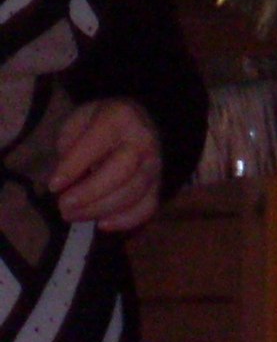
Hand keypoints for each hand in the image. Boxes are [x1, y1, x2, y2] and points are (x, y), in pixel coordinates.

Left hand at [50, 100, 163, 229]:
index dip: (73, 167)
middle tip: (64, 206)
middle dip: (89, 193)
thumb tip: (65, 181)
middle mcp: (143, 140)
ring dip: (100, 209)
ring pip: (133, 193)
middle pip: (121, 172)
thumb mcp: (78, 121)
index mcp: (120, 117)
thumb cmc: (100, 123)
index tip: (54, 186)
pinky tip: (102, 224)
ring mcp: (155, 164)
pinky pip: (148, 207)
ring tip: (74, 215)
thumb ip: (69, 147)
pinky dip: (125, 220)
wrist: (138, 122)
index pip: (95, 144)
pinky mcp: (158, 184)